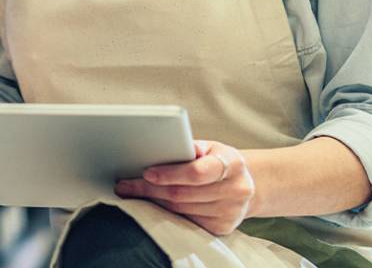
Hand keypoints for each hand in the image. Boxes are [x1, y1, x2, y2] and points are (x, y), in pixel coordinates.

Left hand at [114, 140, 255, 235]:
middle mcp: (236, 190)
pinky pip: (187, 221)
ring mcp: (231, 212)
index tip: (146, 172)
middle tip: (126, 184)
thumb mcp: (211, 146)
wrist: (246, 184)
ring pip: (182, 209)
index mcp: (232, 163)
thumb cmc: (219, 160)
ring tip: (132, 191)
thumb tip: (162, 144)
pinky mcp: (223, 228)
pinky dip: (166, 211)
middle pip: (184, 193)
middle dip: (151, 189)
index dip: (170, 174)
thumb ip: (190, 146)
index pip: (198, 172)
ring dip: (154, 201)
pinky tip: (152, 202)